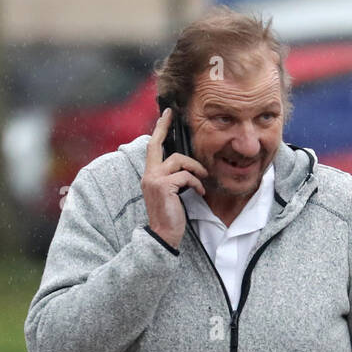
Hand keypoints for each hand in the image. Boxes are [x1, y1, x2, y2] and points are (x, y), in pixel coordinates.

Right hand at [141, 108, 208, 248]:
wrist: (164, 236)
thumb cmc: (169, 216)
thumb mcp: (170, 193)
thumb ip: (172, 177)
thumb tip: (185, 165)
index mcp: (149, 176)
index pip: (152, 148)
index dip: (159, 130)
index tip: (166, 115)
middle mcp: (148, 175)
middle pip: (157, 145)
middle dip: (164, 127)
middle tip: (173, 115)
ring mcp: (154, 180)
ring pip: (178, 161)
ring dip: (194, 169)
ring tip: (203, 179)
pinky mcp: (164, 186)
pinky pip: (185, 176)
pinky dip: (196, 183)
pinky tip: (200, 192)